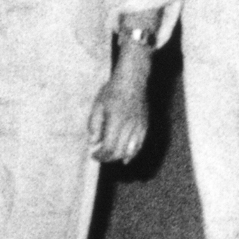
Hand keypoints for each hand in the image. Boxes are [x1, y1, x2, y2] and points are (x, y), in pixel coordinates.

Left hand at [87, 41, 153, 164]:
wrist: (133, 80)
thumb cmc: (112, 91)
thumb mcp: (98, 105)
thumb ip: (95, 125)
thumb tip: (93, 142)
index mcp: (116, 121)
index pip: (109, 147)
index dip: (101, 155)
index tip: (93, 156)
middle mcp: (130, 127)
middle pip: (120, 152)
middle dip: (108, 158)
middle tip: (99, 157)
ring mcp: (139, 127)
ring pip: (131, 151)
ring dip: (119, 157)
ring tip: (110, 157)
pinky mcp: (145, 126)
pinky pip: (140, 144)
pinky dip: (133, 153)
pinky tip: (126, 158)